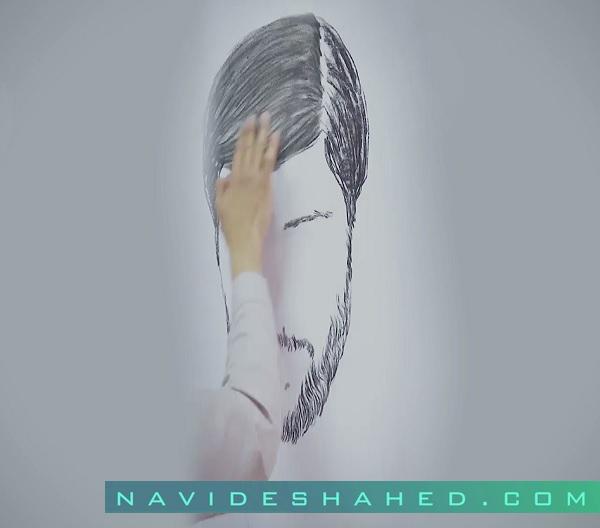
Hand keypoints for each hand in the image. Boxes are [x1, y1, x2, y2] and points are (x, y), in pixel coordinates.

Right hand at [215, 112, 279, 278]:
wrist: (245, 239)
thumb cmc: (232, 226)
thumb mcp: (220, 206)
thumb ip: (222, 189)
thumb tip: (224, 176)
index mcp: (232, 181)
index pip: (237, 153)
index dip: (242, 136)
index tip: (246, 123)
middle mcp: (244, 177)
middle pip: (249, 149)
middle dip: (254, 131)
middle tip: (259, 115)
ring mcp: (257, 181)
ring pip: (260, 152)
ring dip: (264, 135)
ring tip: (268, 121)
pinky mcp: (267, 187)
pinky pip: (270, 163)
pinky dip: (272, 149)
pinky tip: (276, 138)